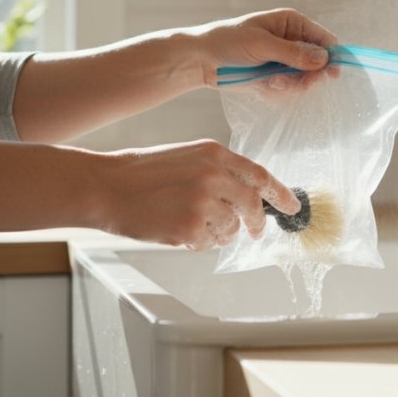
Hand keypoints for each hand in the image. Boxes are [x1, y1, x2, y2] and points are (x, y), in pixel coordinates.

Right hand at [94, 139, 300, 250]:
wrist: (105, 187)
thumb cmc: (142, 173)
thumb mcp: (186, 157)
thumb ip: (219, 171)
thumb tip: (248, 194)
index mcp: (213, 153)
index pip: (259, 175)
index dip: (280, 193)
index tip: (291, 206)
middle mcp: (213, 175)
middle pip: (252, 205)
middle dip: (257, 222)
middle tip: (256, 231)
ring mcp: (202, 202)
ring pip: (232, 228)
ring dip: (221, 233)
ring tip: (195, 224)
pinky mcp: (190, 227)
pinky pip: (210, 243)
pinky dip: (201, 242)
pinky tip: (181, 231)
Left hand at [191, 8, 338, 87]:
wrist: (201, 60)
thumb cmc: (228, 42)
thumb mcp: (262, 44)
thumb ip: (293, 53)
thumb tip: (324, 58)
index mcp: (292, 23)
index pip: (323, 38)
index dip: (332, 55)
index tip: (332, 73)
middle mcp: (292, 41)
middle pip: (319, 62)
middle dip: (309, 76)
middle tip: (301, 85)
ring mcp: (284, 61)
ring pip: (305, 79)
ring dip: (291, 85)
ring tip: (272, 84)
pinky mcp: (275, 78)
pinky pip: (290, 90)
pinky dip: (279, 92)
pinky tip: (264, 88)